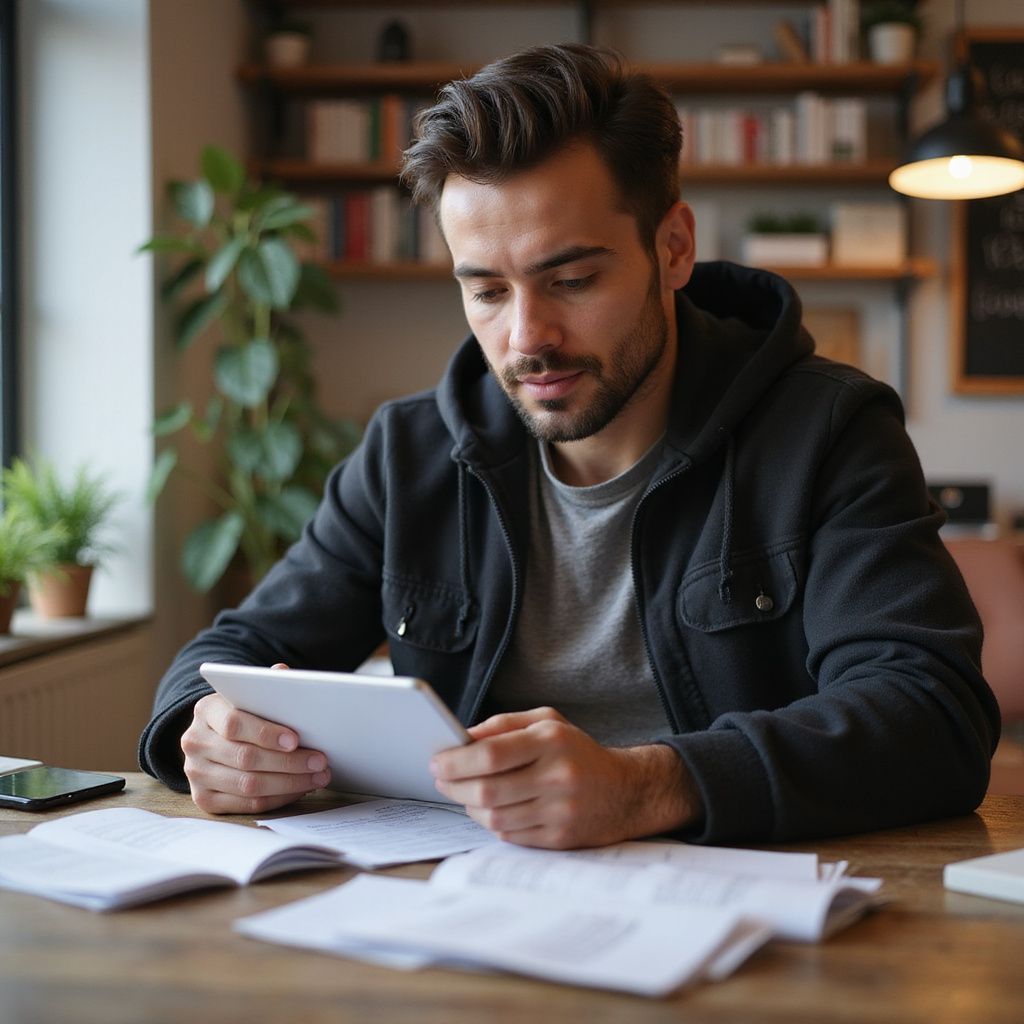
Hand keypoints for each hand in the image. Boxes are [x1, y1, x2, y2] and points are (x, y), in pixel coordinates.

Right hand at [181, 665, 330, 813]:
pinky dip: (278, 799)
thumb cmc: (244, 712)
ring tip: (318, 776)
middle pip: (245, 758)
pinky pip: (246, 805)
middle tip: (320, 762)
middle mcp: (194, 742)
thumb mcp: (251, 693)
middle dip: (289, 762)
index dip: (266, 733)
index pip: (234, 723)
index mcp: (205, 710)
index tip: (295, 740)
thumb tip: (284, 675)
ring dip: (289, 783)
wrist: (216, 736)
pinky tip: (299, 790)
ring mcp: (195, 774)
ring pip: (248, 785)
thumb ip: (268, 684)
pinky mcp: (203, 798)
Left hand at [430, 707, 701, 848]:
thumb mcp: (547, 722)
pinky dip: (492, 823)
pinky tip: (491, 810)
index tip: (437, 761)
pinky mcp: (560, 838)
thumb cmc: (577, 752)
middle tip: (441, 780)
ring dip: (470, 806)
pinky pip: (510, 835)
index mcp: (551, 741)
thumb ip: (504, 725)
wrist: (627, 791)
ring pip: (494, 817)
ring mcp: (559, 811)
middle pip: (487, 789)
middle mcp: (557, 776)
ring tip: (465, 794)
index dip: (456, 761)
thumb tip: (462, 737)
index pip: (491, 754)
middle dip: (454, 786)